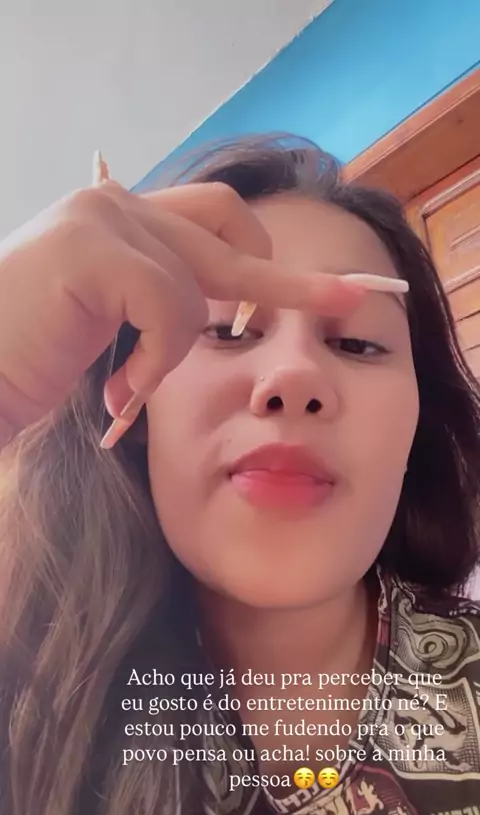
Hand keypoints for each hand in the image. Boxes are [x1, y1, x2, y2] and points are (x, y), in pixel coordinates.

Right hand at [0, 180, 363, 448]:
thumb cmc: (31, 363)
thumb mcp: (111, 326)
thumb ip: (159, 301)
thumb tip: (229, 305)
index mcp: (122, 220)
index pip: (215, 218)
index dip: (267, 254)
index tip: (325, 288)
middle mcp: (115, 204)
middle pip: (230, 229)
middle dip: (287, 278)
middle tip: (349, 300)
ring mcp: (103, 218)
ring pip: (199, 285)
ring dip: (172, 353)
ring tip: (123, 389)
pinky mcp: (94, 247)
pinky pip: (172, 308)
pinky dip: (155, 360)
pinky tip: (116, 387)